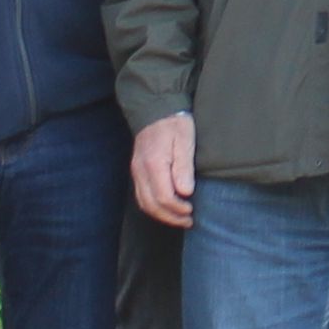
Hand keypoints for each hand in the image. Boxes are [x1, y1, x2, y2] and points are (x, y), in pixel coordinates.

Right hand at [132, 113, 196, 228]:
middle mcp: (140, 170)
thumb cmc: (175, 123)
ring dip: (162, 215)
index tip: (192, 210)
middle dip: (170, 217)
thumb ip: (184, 167)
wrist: (156, 108)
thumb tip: (185, 192)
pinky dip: (154, 207)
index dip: (178, 208)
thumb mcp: (185, 141)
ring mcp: (136, 171)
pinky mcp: (137, 170)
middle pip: (151, 205)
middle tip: (188, 220)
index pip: (163, 197)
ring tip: (180, 218)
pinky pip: (141, 195)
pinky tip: (168, 207)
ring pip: (144, 203)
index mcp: (154, 164)